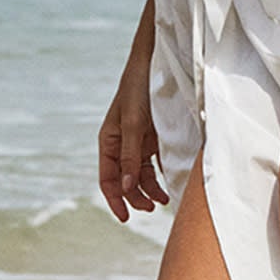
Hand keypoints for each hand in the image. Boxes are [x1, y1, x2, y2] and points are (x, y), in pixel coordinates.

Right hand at [99, 56, 169, 220]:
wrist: (157, 62)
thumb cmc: (138, 89)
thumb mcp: (133, 123)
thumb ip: (131, 156)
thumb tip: (127, 187)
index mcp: (109, 141)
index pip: (108, 179)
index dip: (115, 200)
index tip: (126, 217)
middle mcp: (122, 144)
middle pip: (125, 181)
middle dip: (136, 197)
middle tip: (153, 208)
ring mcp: (139, 142)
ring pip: (141, 175)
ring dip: (150, 190)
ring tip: (164, 200)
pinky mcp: (155, 138)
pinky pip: (156, 164)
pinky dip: (161, 176)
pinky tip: (171, 183)